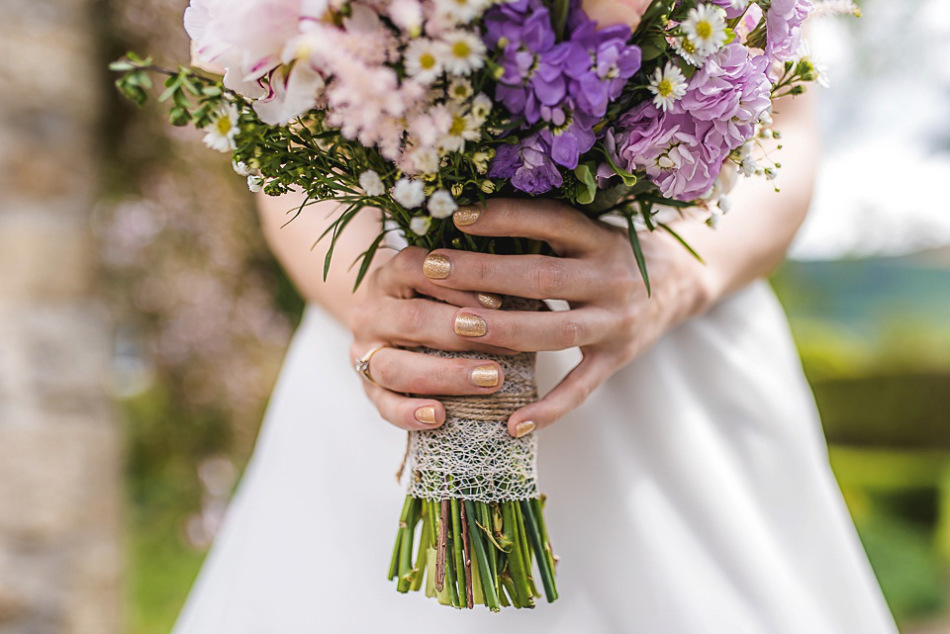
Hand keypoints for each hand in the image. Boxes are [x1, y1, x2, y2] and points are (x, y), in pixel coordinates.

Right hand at [348, 247, 517, 431]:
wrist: (386, 321)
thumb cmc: (433, 299)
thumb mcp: (447, 279)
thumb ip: (475, 280)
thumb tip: (532, 297)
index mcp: (392, 274)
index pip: (417, 270)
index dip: (458, 285)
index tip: (499, 301)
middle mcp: (372, 311)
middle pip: (411, 320)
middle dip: (462, 335)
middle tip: (510, 348)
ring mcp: (364, 350)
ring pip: (395, 366)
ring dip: (446, 375)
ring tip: (490, 381)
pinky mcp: (367, 387)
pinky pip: (382, 404)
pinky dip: (408, 413)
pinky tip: (439, 416)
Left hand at [422, 198, 711, 434]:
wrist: (681, 284)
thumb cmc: (614, 251)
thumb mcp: (590, 229)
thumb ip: (545, 227)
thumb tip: (472, 216)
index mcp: (600, 239)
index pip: (551, 222)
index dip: (506, 218)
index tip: (459, 218)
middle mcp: (611, 279)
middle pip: (542, 277)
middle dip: (484, 273)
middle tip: (434, 268)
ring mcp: (616, 323)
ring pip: (556, 331)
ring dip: (505, 330)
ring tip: (457, 328)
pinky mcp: (616, 359)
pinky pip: (580, 389)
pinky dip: (548, 409)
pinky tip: (511, 424)